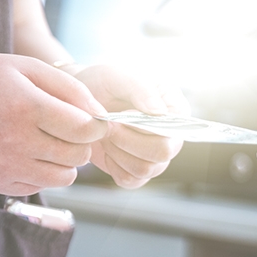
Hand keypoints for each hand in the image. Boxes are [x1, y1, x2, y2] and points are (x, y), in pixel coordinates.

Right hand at [0, 54, 107, 195]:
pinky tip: (29, 152)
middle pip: (78, 155)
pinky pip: (41, 186)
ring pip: (65, 177)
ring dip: (66, 161)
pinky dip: (44, 172)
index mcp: (26, 108)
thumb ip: (71, 88)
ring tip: (50, 141)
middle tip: (68, 129)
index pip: (84, 129)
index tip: (92, 120)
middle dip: (82, 142)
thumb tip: (102, 116)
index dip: (97, 125)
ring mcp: (3, 166)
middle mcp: (14, 141)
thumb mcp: (29, 68)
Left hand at [71, 64, 188, 187]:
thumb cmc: (104, 84)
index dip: (147, 126)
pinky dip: (113, 166)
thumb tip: (159, 113)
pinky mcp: (138, 172)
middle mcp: (171, 136)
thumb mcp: (119, 76)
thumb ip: (140, 89)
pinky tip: (108, 148)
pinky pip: (130, 180)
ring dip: (117, 152)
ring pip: (144, 169)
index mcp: (176, 110)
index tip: (122, 114)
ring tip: (105, 133)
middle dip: (128, 141)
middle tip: (108, 125)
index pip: (175, 128)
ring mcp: (156, 157)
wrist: (81, 101)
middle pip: (162, 153)